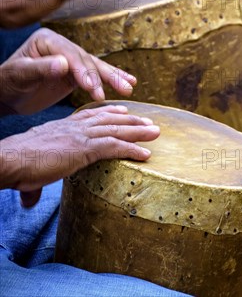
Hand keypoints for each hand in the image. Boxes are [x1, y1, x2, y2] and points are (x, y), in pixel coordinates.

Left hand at [0, 28, 136, 114]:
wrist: (5, 95)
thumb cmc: (7, 83)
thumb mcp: (18, 75)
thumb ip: (39, 68)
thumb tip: (63, 63)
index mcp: (48, 40)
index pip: (70, 54)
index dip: (83, 70)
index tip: (91, 87)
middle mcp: (62, 46)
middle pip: (87, 60)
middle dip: (102, 76)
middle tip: (117, 90)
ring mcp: (71, 59)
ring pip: (96, 67)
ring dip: (113, 78)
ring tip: (129, 88)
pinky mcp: (76, 72)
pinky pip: (96, 76)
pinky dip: (111, 79)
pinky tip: (128, 82)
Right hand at [0, 104, 159, 205]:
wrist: (11, 159)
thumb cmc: (16, 165)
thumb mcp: (29, 169)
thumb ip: (34, 182)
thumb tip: (29, 201)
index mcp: (63, 127)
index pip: (90, 115)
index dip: (108, 112)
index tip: (122, 110)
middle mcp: (74, 127)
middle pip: (109, 119)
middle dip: (131, 119)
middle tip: (148, 120)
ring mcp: (81, 136)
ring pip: (117, 130)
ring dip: (139, 130)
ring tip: (156, 131)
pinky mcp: (84, 149)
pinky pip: (115, 147)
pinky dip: (132, 149)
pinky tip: (146, 154)